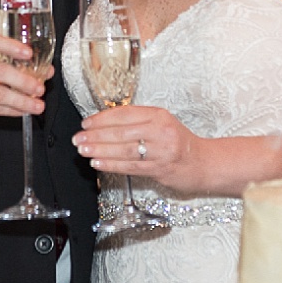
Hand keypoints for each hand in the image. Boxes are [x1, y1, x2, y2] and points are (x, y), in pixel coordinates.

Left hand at [74, 105, 201, 190]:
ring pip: (124, 150)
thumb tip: (104, 124)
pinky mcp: (160, 168)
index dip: (102, 118)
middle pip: (121, 132)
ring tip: (83, 150)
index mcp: (159, 115)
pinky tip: (98, 163)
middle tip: (79, 138)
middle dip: (96, 135)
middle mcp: (160, 130)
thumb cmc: (179, 143)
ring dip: (100, 150)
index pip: (124, 113)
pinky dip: (112, 164)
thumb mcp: (162, 124)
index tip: (86, 122)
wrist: (203, 163)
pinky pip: (130, 166)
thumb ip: (137, 122)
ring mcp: (161, 150)